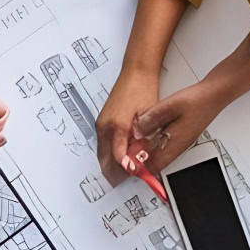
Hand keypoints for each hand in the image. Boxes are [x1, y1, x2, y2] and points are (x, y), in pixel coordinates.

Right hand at [96, 65, 162, 186]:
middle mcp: (105, 127)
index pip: (119, 159)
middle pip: (106, 161)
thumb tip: (143, 160)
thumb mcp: (149, 118)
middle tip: (134, 177)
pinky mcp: (102, 122)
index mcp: (117, 126)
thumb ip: (143, 140)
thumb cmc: (143, 90)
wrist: (136, 72)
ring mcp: (101, 125)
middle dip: (119, 172)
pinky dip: (111, 154)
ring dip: (114, 164)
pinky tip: (123, 156)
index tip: (138, 176)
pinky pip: (103, 145)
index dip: (129, 170)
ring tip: (130, 169)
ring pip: (103, 155)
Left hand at [131, 81, 215, 172]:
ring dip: (146, 152)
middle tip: (127, 155)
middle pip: (155, 162)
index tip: (128, 165)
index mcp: (174, 144)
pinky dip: (153, 144)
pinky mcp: (182, 136)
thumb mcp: (169, 106)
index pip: (154, 166)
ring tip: (133, 145)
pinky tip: (147, 135)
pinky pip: (164, 145)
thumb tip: (137, 130)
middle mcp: (178, 147)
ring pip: (159, 154)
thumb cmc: (196, 101)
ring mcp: (180, 142)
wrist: (213, 96)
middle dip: (141, 161)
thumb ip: (152, 118)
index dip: (139, 169)